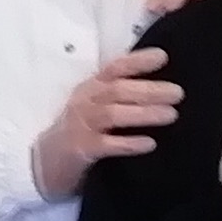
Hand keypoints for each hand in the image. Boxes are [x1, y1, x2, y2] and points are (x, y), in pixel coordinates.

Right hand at [32, 48, 177, 198]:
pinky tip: (150, 143)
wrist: (43, 163)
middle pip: (118, 90)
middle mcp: (85, 102)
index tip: (163, 56)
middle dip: (149, 90)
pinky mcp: (81, 149)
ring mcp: (81, 125)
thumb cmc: (78, 131)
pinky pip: (107, 144)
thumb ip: (119, 95)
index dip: (137, 61)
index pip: (115, 68)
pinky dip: (129, 143)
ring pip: (114, 114)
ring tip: (171, 114)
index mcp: (91, 88)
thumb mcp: (94, 106)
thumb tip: (162, 89)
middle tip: (178, 93)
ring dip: (144, 113)